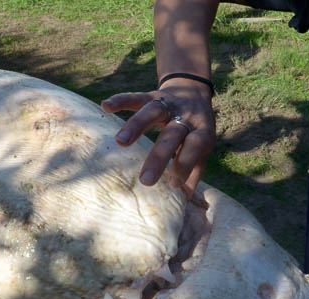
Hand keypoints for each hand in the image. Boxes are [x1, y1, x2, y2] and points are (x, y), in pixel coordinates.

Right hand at [101, 78, 214, 196]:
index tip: (173, 184)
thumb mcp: (202, 149)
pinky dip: (122, 100)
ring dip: (136, 126)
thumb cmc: (195, 129)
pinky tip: (106, 106)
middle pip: (172, 134)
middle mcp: (186, 116)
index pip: (195, 146)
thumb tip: (184, 198)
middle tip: (145, 180)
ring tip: (120, 141)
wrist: (195, 89)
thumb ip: (194, 171)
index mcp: (201, 131)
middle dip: (159, 157)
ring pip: (153, 112)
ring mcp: (169, 104)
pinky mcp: (153, 96)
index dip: (185, 164)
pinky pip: (137, 97)